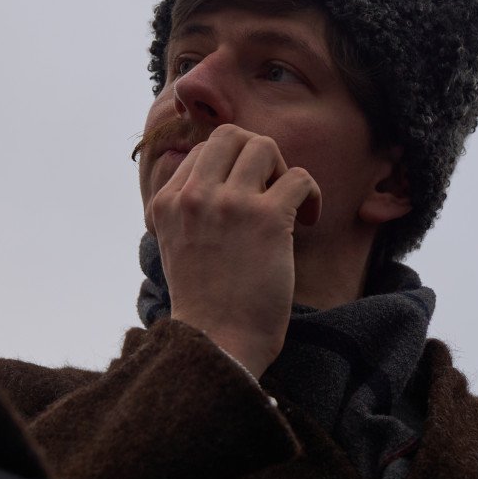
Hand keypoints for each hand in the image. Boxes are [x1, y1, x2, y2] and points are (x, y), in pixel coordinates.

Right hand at [145, 124, 320, 376]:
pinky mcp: (267, 219)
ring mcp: (229, 205)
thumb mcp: (175, 249)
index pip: (201, 152)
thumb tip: (218, 179)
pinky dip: (311, 195)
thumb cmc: (204, 305)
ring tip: (288, 204)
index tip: (245, 197)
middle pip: (230, 135)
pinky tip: (308, 220)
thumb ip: (186, 212)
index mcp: (166, 204)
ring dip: (282, 170)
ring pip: (265, 146)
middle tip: (269, 188)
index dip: (230, 167)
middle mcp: (193, 197)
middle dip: (257, 154)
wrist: (217, 343)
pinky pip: (299, 177)